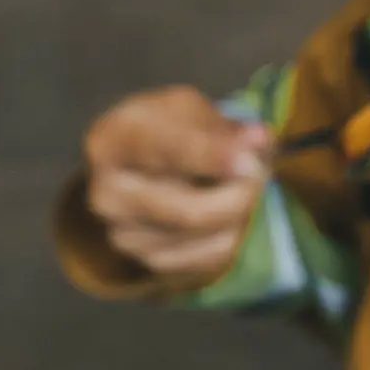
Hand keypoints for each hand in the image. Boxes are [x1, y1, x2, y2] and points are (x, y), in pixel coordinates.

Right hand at [84, 86, 272, 277]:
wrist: (132, 165)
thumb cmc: (162, 127)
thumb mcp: (187, 109)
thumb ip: (222, 126)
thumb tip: (261, 140)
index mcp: (112, 142)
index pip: (165, 153)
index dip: (211, 157)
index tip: (250, 159)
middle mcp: (107, 195)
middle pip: (187, 212)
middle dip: (239, 194)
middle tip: (262, 172)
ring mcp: (122, 234)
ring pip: (202, 237)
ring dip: (240, 212)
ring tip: (246, 186)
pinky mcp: (143, 260)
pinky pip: (205, 259)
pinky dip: (230, 235)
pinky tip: (229, 212)